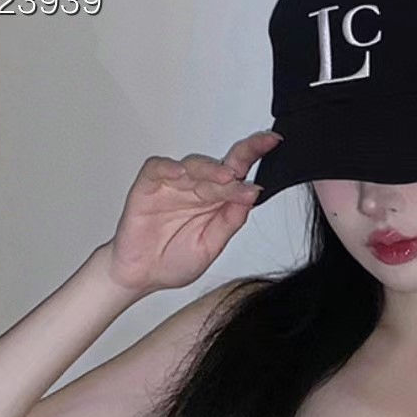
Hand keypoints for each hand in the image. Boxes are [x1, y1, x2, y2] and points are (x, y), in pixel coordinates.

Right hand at [106, 130, 284, 294]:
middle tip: (258, 151)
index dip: (254, 154)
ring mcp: (173, 185)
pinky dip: (168, 167)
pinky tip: (181, 173)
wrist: (143, 274)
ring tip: (225, 177)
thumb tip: (252, 194)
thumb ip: (231, 220)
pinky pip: (157, 168)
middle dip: (241, 155)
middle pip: (220, 164)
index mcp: (217, 201)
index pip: (239, 173)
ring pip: (193, 165)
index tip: (273, 142)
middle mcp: (197, 189)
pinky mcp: (148, 186)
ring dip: (210, 168)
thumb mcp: (212, 245)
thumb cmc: (175, 259)